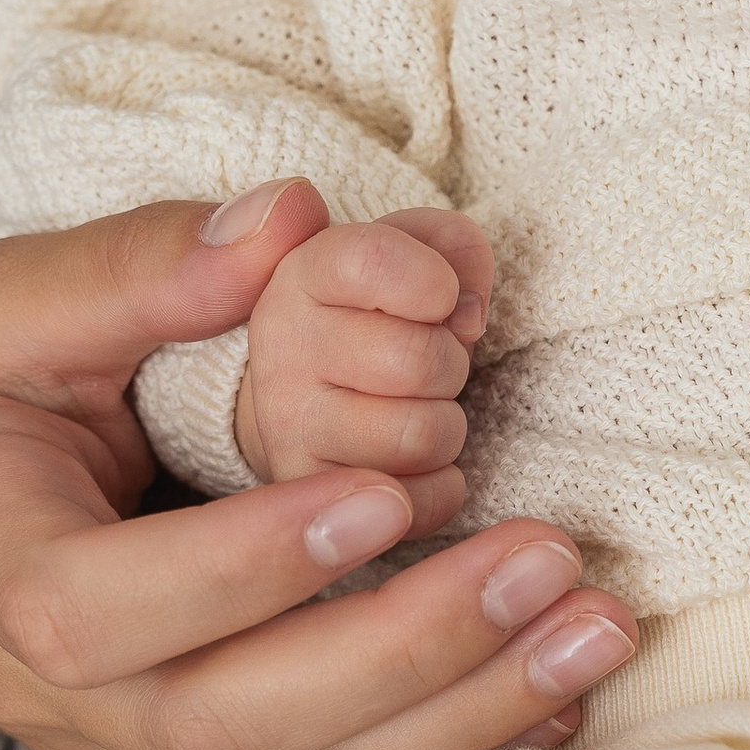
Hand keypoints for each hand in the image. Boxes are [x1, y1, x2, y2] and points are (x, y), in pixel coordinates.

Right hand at [0, 189, 633, 749]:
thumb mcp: (5, 312)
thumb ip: (131, 265)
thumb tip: (285, 220)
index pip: (98, 608)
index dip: (240, 569)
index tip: (380, 492)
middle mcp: (74, 700)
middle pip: (230, 725)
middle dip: (402, 650)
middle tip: (543, 557)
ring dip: (467, 713)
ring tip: (593, 621)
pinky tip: (565, 685)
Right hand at [237, 208, 493, 530]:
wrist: (305, 398)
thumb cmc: (378, 318)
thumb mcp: (413, 256)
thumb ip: (454, 248)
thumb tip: (468, 312)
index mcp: (303, 271)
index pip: (374, 260)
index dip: (435, 281)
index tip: (440, 297)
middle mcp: (281, 345)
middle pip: (419, 360)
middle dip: (449, 364)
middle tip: (426, 366)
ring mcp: (284, 424)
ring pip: (422, 435)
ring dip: (445, 426)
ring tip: (418, 411)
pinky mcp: (307, 492)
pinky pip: (418, 502)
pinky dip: (441, 486)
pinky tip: (415, 463)